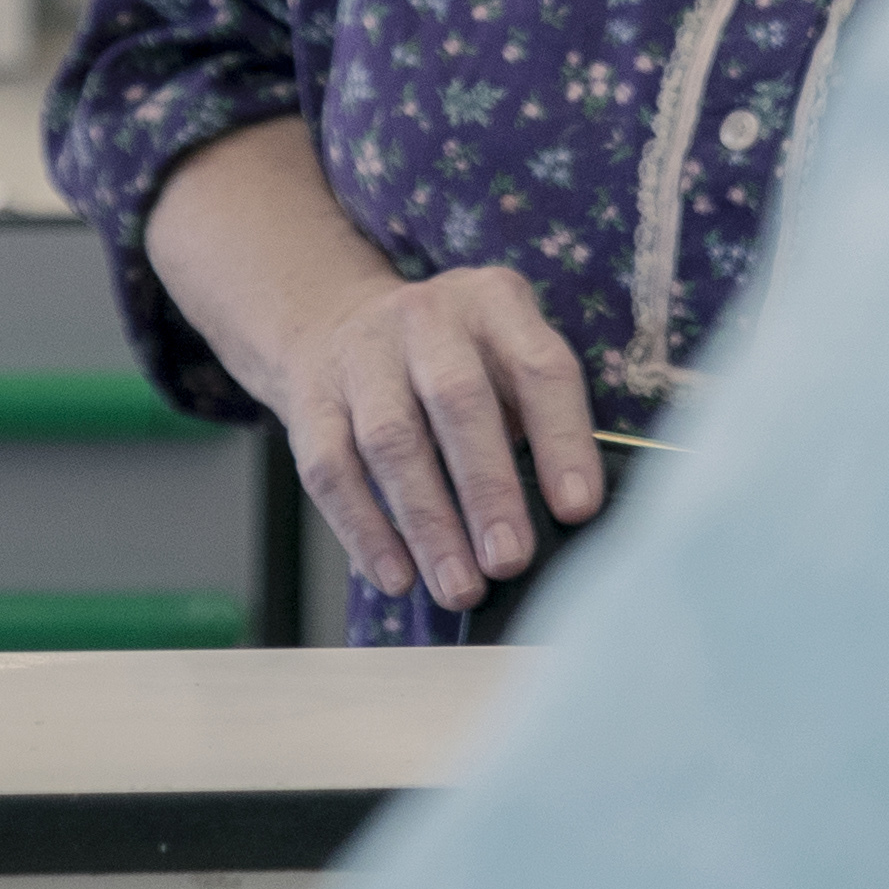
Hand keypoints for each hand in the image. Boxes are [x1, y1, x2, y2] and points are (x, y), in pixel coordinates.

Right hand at [258, 262, 603, 613]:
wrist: (335, 322)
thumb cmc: (451, 363)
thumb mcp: (502, 359)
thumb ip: (534, 422)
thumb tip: (564, 521)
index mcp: (493, 303)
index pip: (539, 367)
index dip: (562, 440)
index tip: (577, 510)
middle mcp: (425, 317)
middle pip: (456, 398)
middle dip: (487, 487)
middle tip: (509, 560)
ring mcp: (361, 355)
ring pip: (391, 440)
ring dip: (427, 522)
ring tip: (458, 585)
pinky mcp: (311, 399)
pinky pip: (332, 470)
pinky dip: (364, 529)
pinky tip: (396, 576)